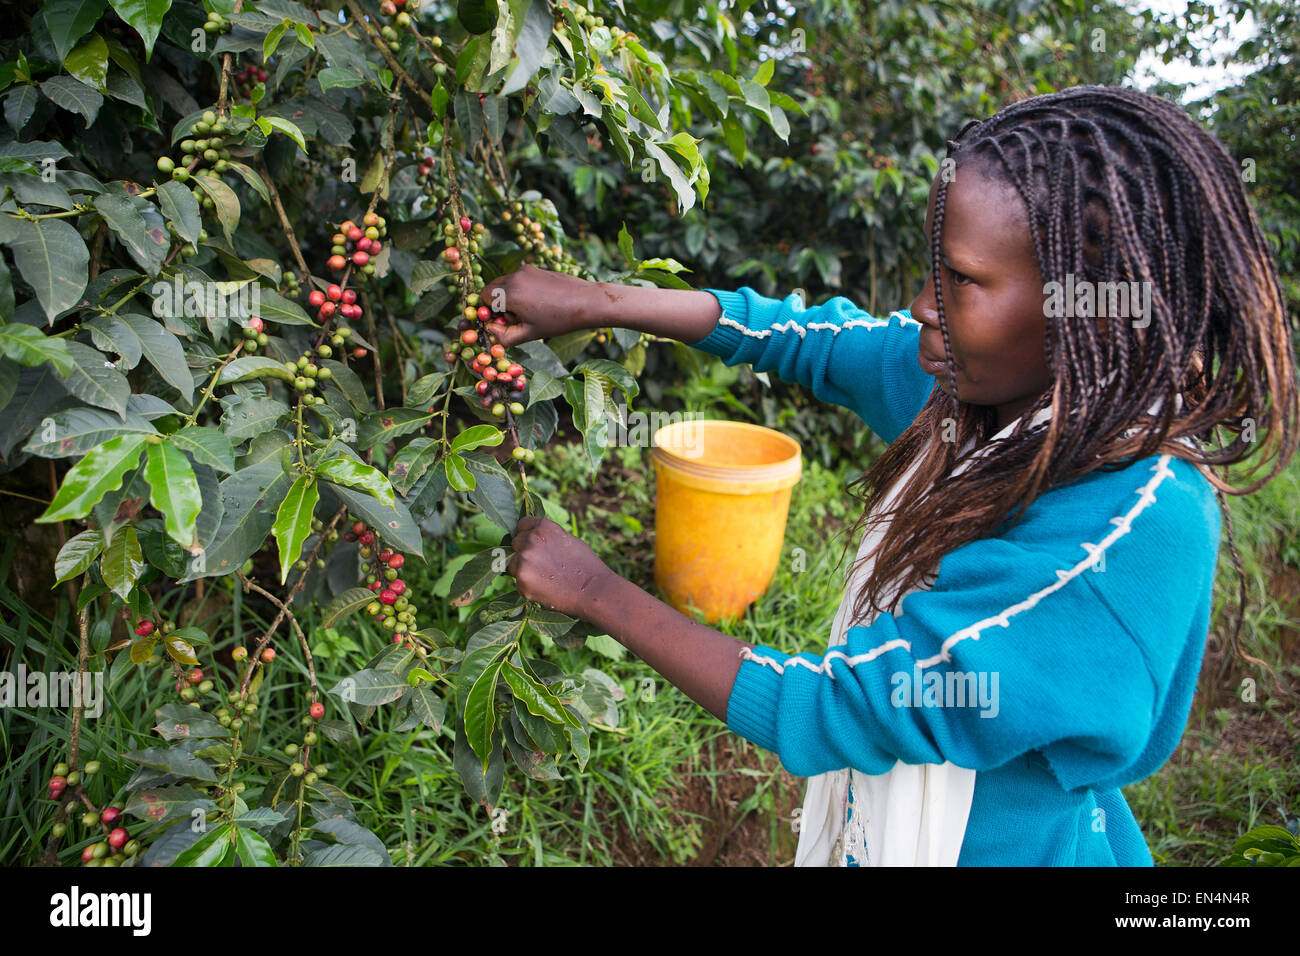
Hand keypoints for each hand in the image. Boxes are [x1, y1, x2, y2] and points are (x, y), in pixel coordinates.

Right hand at [478, 263, 600, 347]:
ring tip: (529, 311)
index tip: (500, 321)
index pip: (483, 296)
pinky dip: (521, 290)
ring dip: (509, 297)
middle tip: (515, 318)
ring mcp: (526, 270)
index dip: (487, 310)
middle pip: (492, 288)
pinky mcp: (535, 269)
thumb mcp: (529, 334)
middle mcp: (515, 277)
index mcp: (510, 293)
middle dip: (497, 303)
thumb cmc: (559, 320)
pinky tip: (539, 302)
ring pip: (506, 283)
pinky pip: (519, 279)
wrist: (587, 301)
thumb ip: (504, 336)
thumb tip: (490, 330)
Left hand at [507, 516, 613, 618]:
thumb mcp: (568, 540)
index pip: (521, 525)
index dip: (525, 535)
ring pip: (513, 564)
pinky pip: (518, 583)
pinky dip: (528, 588)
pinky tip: (545, 590)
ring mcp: (525, 559)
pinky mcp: (522, 578)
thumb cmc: (586, 566)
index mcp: (544, 527)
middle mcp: (531, 539)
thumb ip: (549, 538)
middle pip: (515, 544)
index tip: (530, 545)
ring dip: (524, 571)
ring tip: (546, 580)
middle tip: (542, 567)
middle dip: (524, 554)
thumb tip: (534, 540)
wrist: (593, 590)